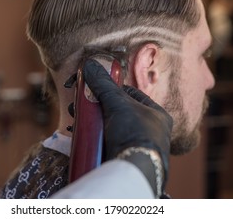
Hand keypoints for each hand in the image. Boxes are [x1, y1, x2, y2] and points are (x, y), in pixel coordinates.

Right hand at [83, 59, 172, 195]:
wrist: (133, 169)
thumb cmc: (134, 132)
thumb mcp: (119, 104)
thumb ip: (104, 84)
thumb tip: (89, 64)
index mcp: (156, 114)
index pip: (131, 94)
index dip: (112, 88)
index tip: (94, 86)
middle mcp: (148, 130)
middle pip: (117, 111)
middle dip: (96, 106)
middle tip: (80, 103)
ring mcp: (135, 145)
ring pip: (109, 127)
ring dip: (91, 121)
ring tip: (76, 117)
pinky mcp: (122, 157)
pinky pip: (105, 141)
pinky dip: (92, 136)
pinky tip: (79, 133)